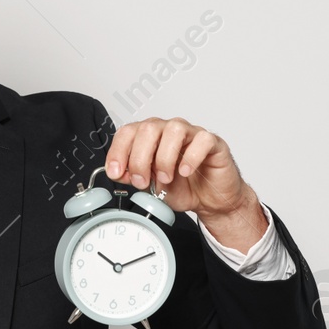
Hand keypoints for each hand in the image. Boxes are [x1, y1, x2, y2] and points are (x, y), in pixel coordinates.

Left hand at [105, 117, 265, 249]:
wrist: (209, 200)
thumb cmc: (182, 187)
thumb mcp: (150, 186)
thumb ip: (132, 176)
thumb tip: (117, 171)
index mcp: (150, 137)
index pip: (128, 132)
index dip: (118, 151)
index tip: (116, 172)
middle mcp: (168, 131)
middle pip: (148, 128)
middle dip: (140, 158)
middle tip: (143, 181)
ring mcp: (191, 134)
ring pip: (174, 129)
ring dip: (164, 158)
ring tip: (166, 178)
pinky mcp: (212, 143)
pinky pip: (202, 139)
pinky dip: (191, 157)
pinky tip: (185, 172)